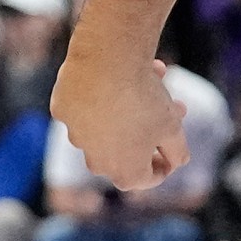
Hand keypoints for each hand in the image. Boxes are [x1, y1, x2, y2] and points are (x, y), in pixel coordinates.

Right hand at [50, 55, 186, 191]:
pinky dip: (104, 91)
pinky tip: (120, 70)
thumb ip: (177, 151)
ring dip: (133, 104)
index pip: (149, 177)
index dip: (166, 161)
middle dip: (154, 127)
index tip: (173, 143)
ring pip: (110, 122)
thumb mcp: (173, 128)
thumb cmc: (144, 101)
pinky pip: (88, 103)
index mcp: (125, 173)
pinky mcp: (63, 110)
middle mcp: (96, 162)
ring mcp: (76, 135)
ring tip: (156, 75)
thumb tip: (177, 161)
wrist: (106, 63)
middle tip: (174, 105)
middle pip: (129, 148)